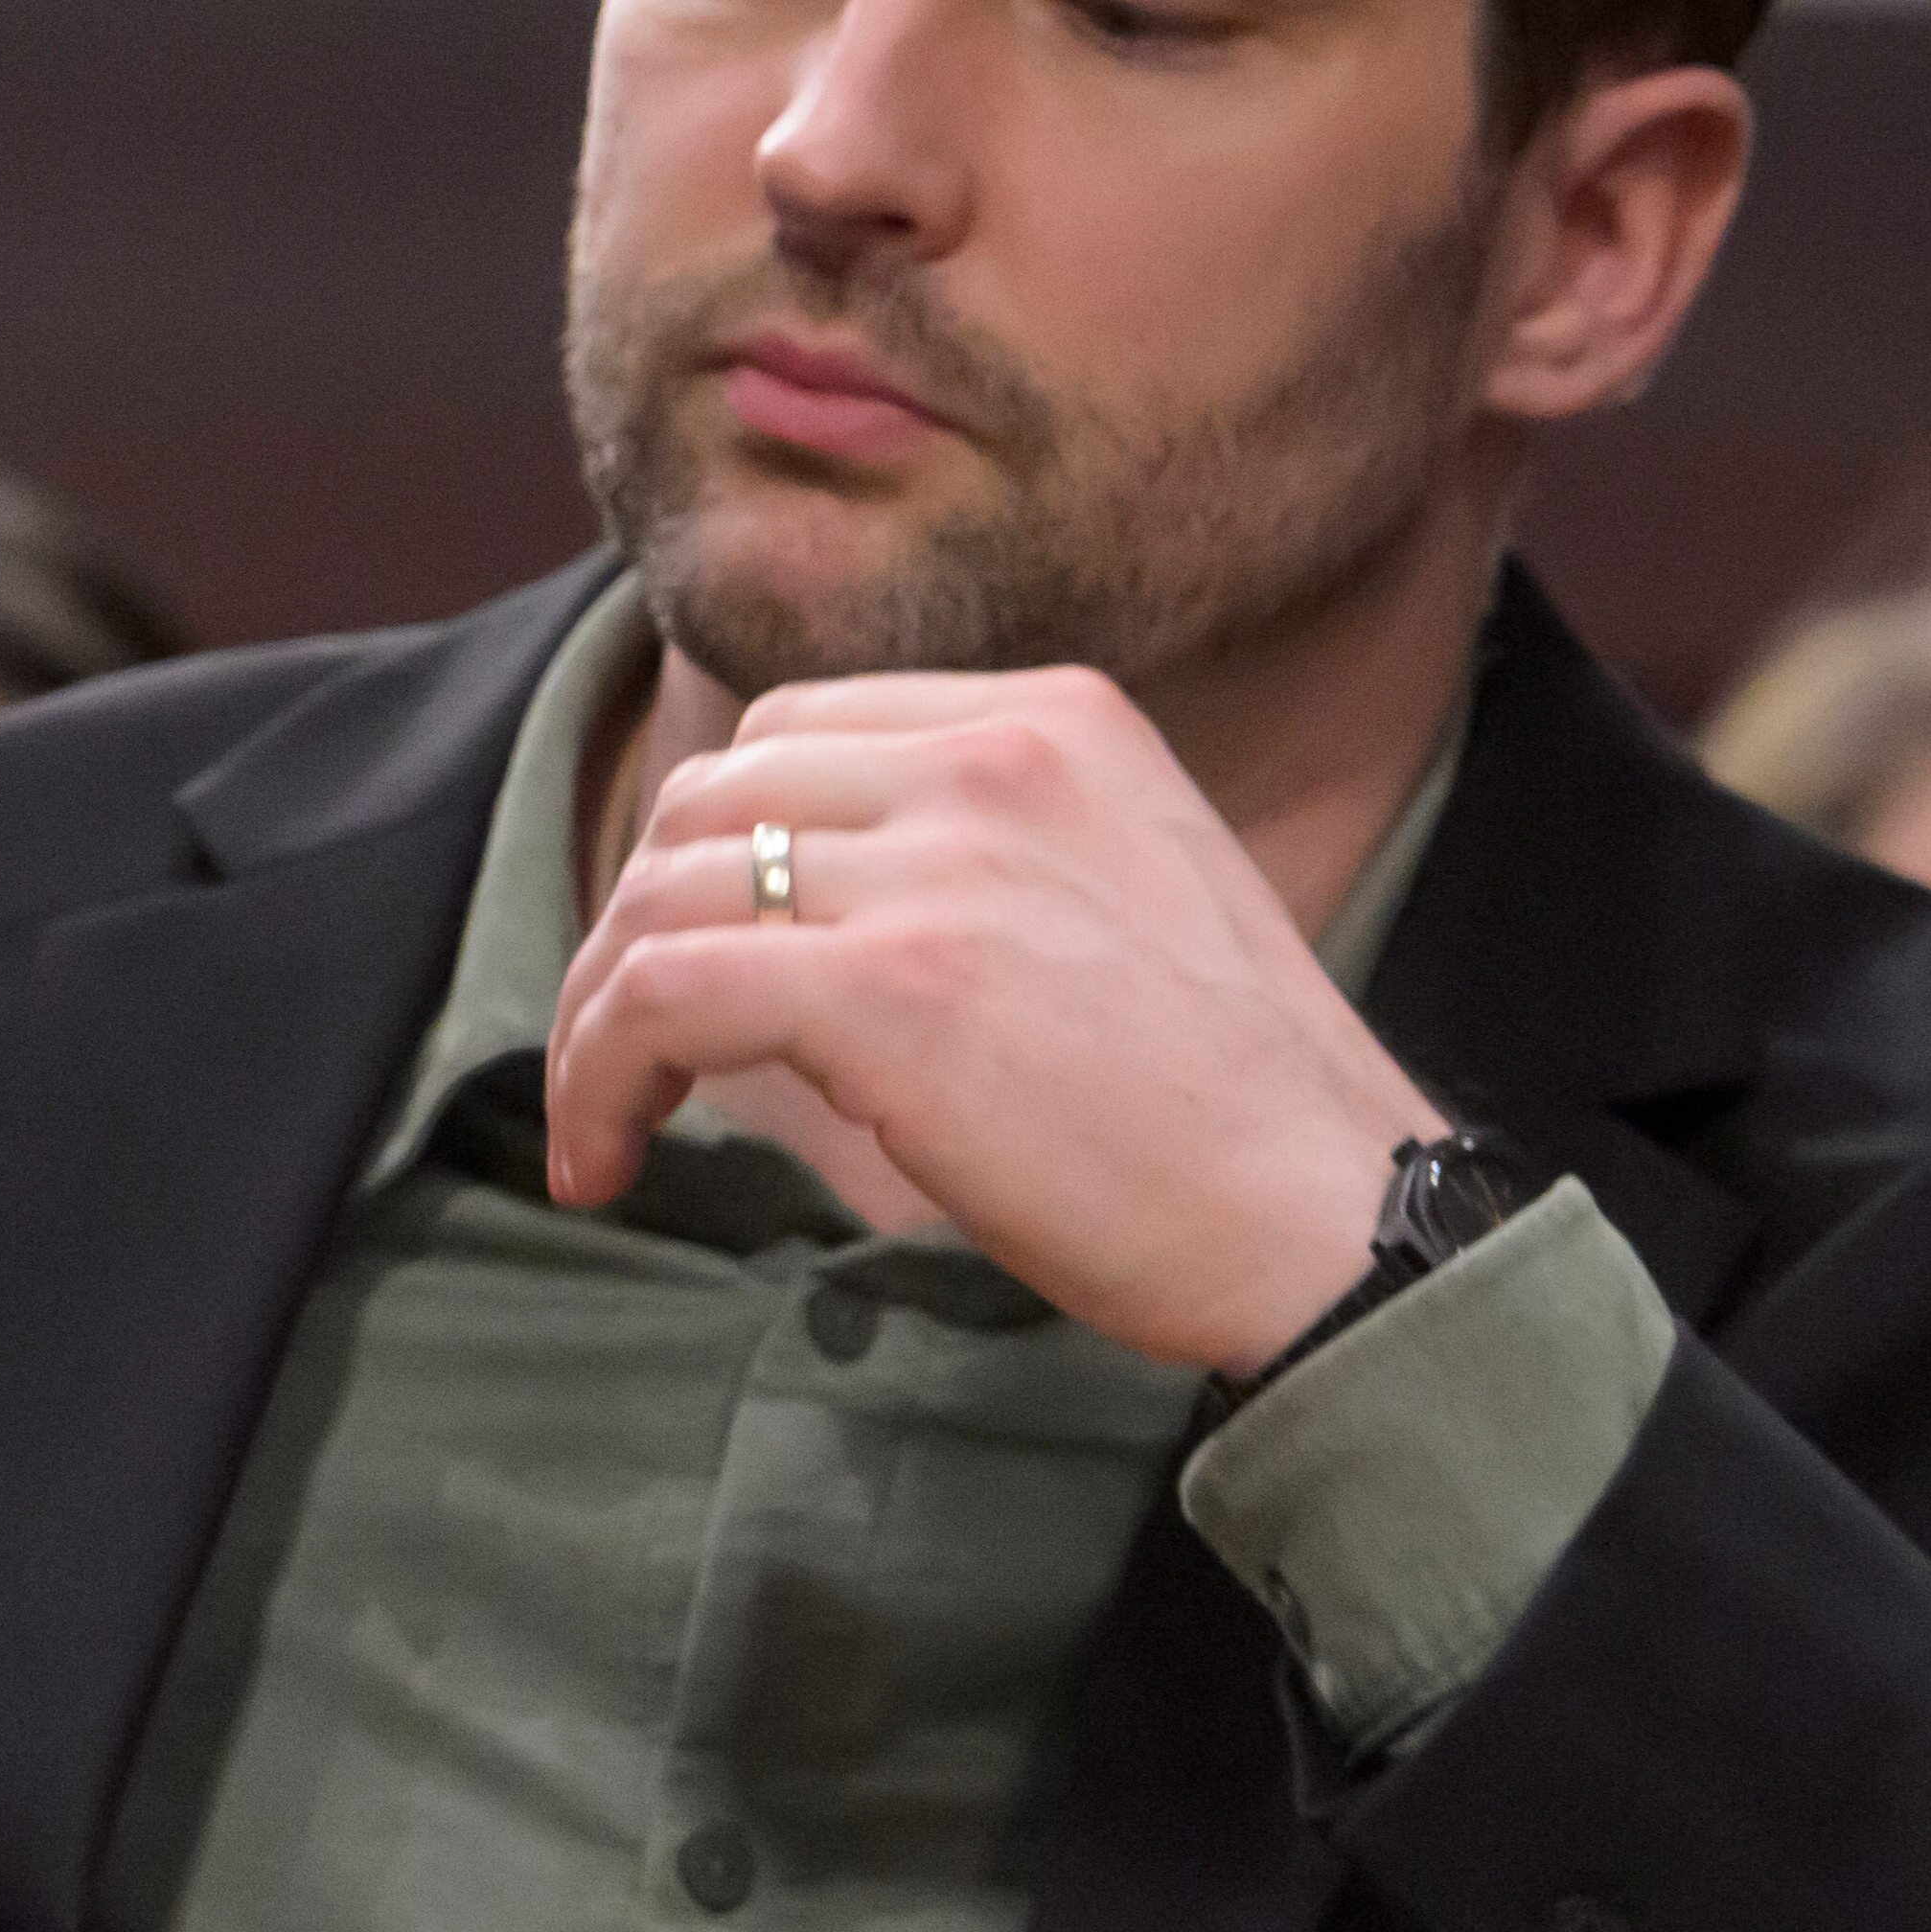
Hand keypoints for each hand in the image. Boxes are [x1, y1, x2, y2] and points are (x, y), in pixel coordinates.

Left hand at [542, 667, 1429, 1376]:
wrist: (1331, 1213)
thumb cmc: (1228, 1103)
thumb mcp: (1118, 893)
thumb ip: (979, 853)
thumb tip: (801, 903)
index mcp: (1055, 718)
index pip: (797, 732)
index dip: (709, 846)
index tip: (685, 958)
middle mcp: (992, 758)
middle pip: (708, 804)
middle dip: (635, 927)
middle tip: (626, 1050)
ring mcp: (940, 865)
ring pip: (661, 898)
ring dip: (598, 1016)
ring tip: (600, 1122)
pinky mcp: (889, 985)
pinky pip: (659, 997)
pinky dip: (599, 1077)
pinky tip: (603, 1160)